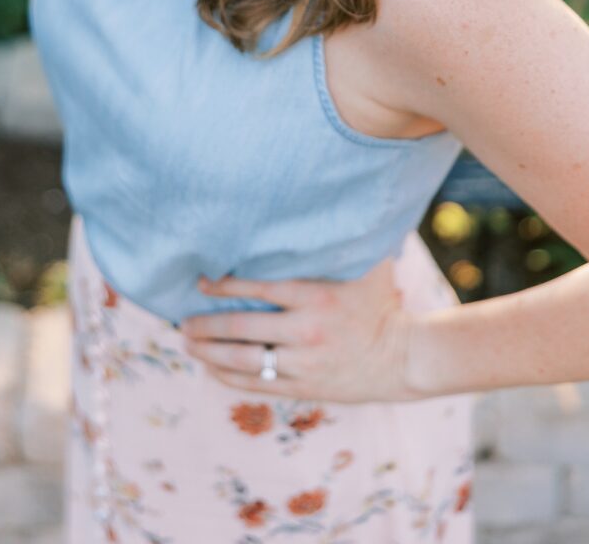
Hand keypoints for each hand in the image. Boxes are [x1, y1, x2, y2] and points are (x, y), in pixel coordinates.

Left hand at [177, 260, 417, 402]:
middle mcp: (306, 331)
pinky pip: (258, 384)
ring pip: (244, 360)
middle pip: (241, 328)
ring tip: (188, 342)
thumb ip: (336, 239)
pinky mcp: (306, 387)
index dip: (221, 286)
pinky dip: (228, 377)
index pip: (255, 289)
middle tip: (182, 321)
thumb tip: (314, 201)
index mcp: (315, 296)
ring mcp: (304, 363)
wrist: (406, 357)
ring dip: (209, 352)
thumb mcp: (363, 265)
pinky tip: (210, 367)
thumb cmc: (379, 303)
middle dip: (206, 325)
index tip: (199, 282)